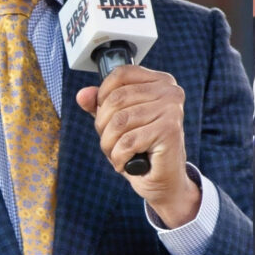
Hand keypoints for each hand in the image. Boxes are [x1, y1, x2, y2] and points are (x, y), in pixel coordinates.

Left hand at [77, 65, 200, 227]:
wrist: (165, 181)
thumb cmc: (143, 149)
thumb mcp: (118, 123)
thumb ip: (101, 105)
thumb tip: (82, 95)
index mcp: (160, 81)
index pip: (121, 74)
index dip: (103, 94)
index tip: (104, 114)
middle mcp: (169, 91)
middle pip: (116, 99)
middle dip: (103, 126)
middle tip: (110, 142)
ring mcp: (172, 109)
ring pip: (119, 121)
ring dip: (109, 144)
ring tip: (117, 154)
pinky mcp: (169, 130)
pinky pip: (127, 141)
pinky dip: (118, 157)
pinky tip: (125, 163)